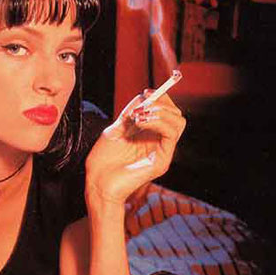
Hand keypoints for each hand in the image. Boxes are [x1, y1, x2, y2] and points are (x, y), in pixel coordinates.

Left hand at [85, 90, 185, 209]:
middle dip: (162, 103)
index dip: (161, 99)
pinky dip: (158, 122)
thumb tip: (144, 97)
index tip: (145, 92)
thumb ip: (131, 114)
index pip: (168, 113)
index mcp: (151, 136)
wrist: (97, 182)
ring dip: (160, 112)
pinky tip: (140, 122)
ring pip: (178, 123)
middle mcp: (159, 144)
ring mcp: (162, 153)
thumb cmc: (104, 160)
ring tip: (139, 116)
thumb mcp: (117, 129)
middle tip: (142, 104)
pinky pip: (170, 136)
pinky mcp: (161, 162)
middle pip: (177, 116)